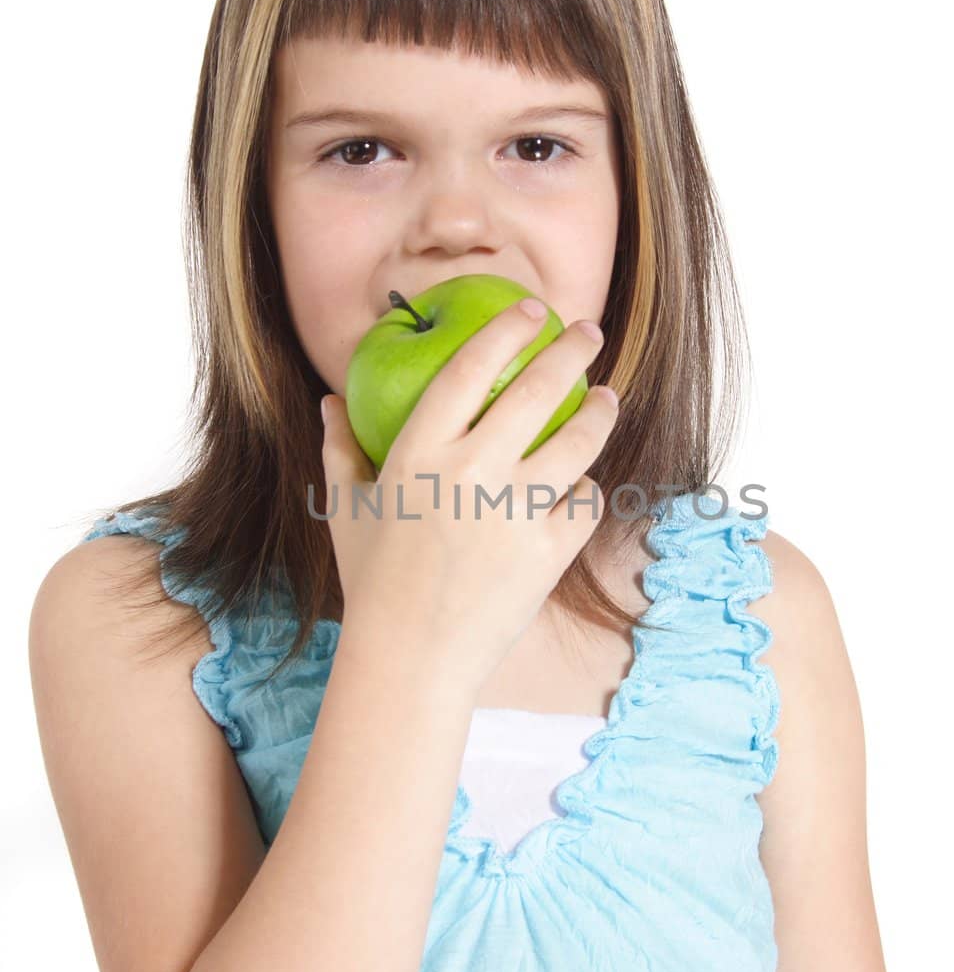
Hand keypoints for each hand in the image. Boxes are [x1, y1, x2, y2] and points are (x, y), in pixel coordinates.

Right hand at [319, 300, 617, 691]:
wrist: (411, 660)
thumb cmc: (373, 583)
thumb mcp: (347, 511)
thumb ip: (340, 450)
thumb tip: (330, 401)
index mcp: (418, 453)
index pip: (469, 368)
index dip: (505, 330)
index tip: (530, 310)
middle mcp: (470, 473)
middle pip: (536, 390)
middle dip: (572, 350)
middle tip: (588, 333)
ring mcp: (514, 513)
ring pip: (577, 441)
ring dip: (599, 412)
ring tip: (605, 399)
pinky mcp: (547, 552)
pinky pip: (584, 502)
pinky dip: (587, 489)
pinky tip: (583, 481)